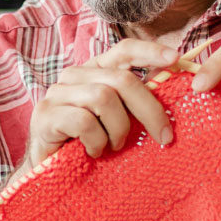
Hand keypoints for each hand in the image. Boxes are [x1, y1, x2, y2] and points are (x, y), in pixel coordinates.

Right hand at [25, 39, 180, 169]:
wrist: (52, 171)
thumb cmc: (90, 142)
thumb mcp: (118, 118)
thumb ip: (136, 100)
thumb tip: (172, 82)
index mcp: (95, 70)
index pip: (123, 49)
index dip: (150, 51)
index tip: (175, 58)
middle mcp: (74, 75)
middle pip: (121, 80)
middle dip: (149, 110)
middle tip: (163, 137)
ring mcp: (57, 94)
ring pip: (103, 98)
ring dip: (118, 130)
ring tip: (114, 147)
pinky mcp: (45, 115)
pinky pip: (84, 121)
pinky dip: (96, 141)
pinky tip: (93, 151)